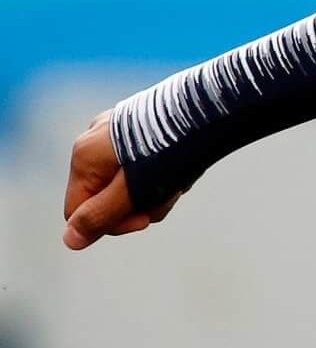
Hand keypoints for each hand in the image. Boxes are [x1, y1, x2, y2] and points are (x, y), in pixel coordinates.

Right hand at [61, 109, 181, 248]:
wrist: (211, 107)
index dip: (111, 224)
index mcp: (85, 156)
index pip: (79, 212)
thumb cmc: (170, 149)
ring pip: (131, 181)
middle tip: (170, 193)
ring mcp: (119, 131)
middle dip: (142, 203)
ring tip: (182, 177)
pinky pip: (146, 162)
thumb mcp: (134, 190)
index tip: (144, 220)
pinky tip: (185, 165)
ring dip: (158, 189)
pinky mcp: (142, 127)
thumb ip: (101, 216)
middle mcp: (95, 140)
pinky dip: (165, 171)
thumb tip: (71, 240)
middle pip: (108, 196)